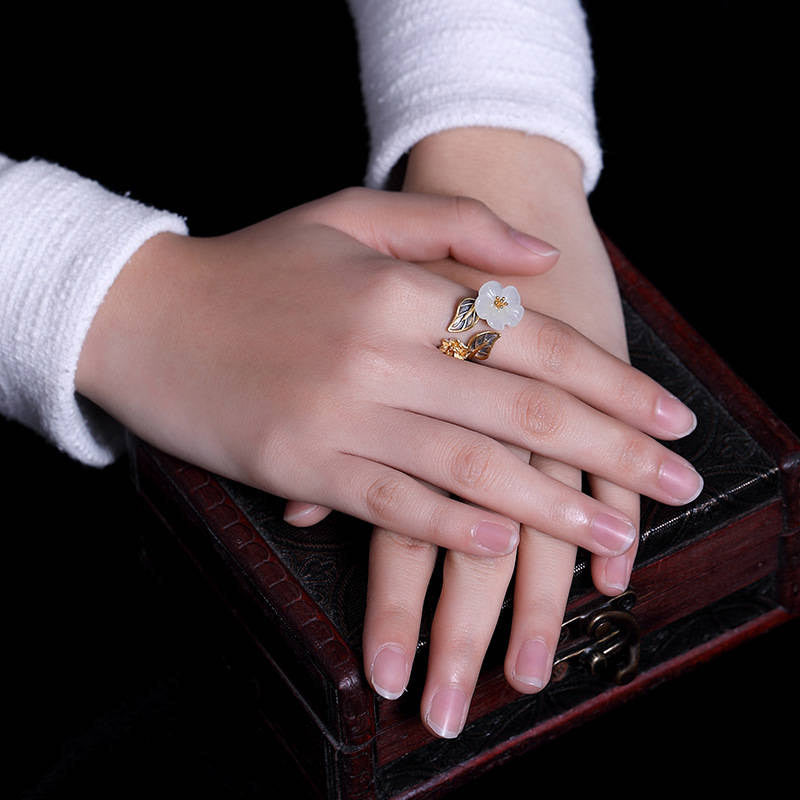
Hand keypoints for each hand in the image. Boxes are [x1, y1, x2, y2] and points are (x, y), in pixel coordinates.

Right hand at [79, 186, 696, 564]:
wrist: (142, 316)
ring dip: (553, 507)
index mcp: (400, 288)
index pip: (533, 341)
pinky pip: (396, 504)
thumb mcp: (348, 215)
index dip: (612, 382)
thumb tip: (541, 262)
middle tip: (679, 483)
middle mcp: (381, 351)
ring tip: (615, 536)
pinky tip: (508, 545)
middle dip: (612, 450)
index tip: (669, 418)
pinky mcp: (303, 464)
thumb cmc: (252, 265)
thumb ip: (451, 228)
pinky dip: (457, 526)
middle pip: (523, 409)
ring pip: (473, 466)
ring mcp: (341, 414)